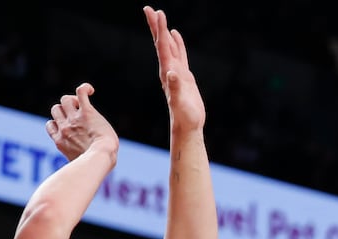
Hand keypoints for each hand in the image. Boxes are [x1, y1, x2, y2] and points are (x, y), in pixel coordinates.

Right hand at [45, 83, 119, 162]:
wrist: (101, 157)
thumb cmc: (95, 165)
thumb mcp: (78, 164)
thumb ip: (75, 158)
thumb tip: (81, 164)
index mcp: (60, 141)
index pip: (50, 124)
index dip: (58, 123)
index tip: (70, 129)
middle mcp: (64, 128)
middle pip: (56, 109)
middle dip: (66, 111)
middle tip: (80, 118)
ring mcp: (74, 119)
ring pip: (65, 99)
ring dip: (74, 101)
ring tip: (85, 108)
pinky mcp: (87, 112)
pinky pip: (80, 91)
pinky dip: (85, 88)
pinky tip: (91, 91)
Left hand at [145, 7, 205, 131]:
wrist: (188, 127)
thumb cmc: (185, 117)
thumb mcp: (180, 102)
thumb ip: (175, 87)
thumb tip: (171, 72)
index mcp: (168, 73)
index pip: (162, 47)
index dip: (159, 29)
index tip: (156, 13)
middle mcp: (169, 70)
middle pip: (161, 43)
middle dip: (156, 26)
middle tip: (150, 9)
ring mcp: (176, 72)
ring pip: (169, 47)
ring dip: (164, 32)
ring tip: (160, 16)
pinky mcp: (184, 76)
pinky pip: (179, 55)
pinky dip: (177, 43)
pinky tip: (175, 35)